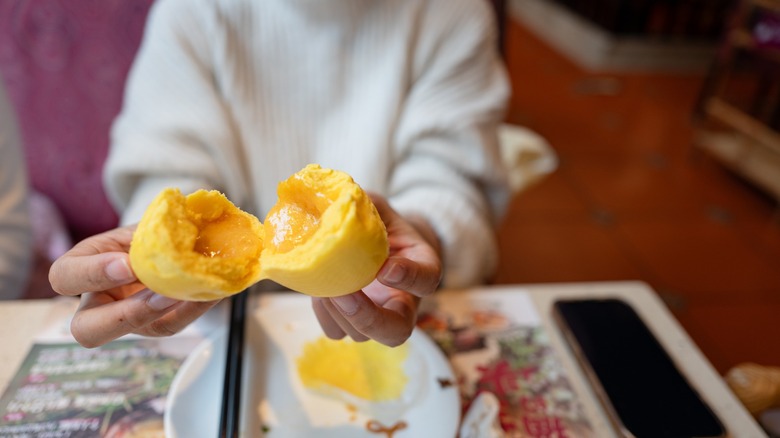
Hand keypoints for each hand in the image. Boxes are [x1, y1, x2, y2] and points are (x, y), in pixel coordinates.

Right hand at [49, 225, 219, 347]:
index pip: (65, 278)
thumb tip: (182, 218)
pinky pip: (172, 324)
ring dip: (169, 312)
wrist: (171, 241)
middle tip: (160, 295)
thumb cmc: (147, 230)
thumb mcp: (140, 222)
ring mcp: (128, 319)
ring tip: (192, 291)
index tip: (127, 263)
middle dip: (124, 316)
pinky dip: (194, 308)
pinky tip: (211, 292)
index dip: (93, 274)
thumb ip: (152, 224)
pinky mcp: (158, 324)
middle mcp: (99, 301)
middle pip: (87, 330)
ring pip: (138, 331)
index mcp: (81, 267)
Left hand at [311, 194, 441, 346]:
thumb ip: (365, 203)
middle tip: (346, 294)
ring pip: (360, 334)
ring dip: (337, 311)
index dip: (409, 278)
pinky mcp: (349, 322)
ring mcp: (375, 318)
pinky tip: (318, 287)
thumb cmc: (376, 221)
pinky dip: (323, 312)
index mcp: (421, 267)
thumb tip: (336, 200)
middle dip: (368, 318)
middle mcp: (403, 302)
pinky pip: (335, 330)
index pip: (427, 280)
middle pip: (397, 331)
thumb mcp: (376, 206)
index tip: (387, 268)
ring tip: (323, 280)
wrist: (369, 240)